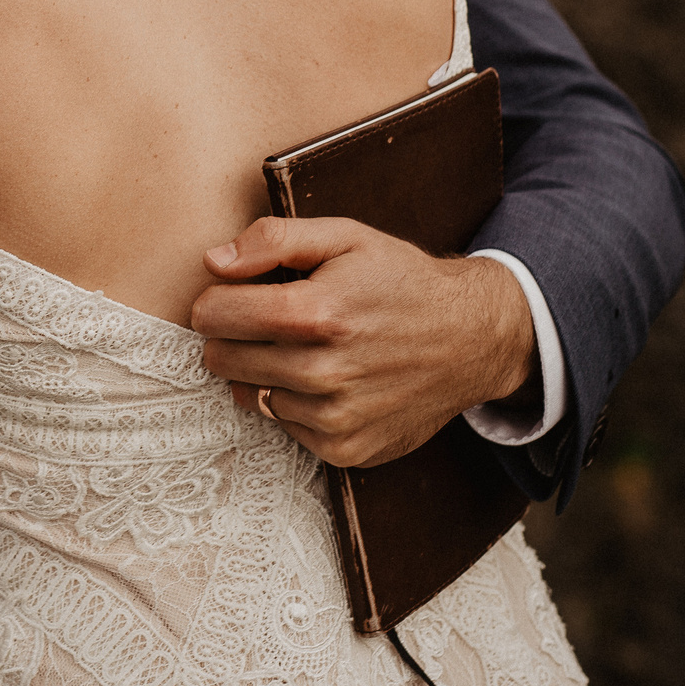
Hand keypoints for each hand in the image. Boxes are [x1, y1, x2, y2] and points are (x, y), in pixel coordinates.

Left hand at [191, 217, 538, 468]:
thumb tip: (213, 262)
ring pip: (247, 394)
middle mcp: (323, 372)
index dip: (215, 299)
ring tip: (301, 347)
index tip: (233, 294)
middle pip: (221, 358)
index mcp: (317, 314)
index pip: (213, 315)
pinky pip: (283, 424)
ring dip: (260, 370)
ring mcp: (335, 418)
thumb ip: (273, 240)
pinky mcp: (345, 449)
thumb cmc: (401, 281)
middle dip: (231, 335)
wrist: (471, 338)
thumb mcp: (345, 237)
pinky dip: (291, 401)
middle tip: (266, 321)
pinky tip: (323, 378)